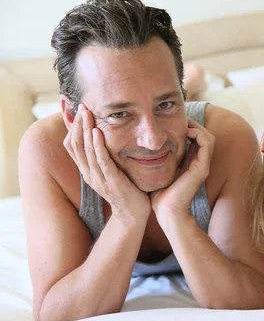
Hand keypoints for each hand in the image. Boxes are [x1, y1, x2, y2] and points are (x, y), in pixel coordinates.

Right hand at [63, 104, 150, 221]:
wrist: (134, 214)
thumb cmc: (128, 190)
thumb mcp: (112, 171)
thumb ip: (107, 157)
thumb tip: (106, 138)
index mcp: (88, 171)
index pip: (73, 146)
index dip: (74, 128)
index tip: (80, 112)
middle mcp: (89, 174)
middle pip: (76, 145)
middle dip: (78, 124)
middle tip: (82, 106)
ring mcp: (98, 178)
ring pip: (86, 150)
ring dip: (86, 130)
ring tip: (87, 113)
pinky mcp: (111, 181)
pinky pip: (102, 161)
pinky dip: (98, 146)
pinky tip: (98, 132)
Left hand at [150, 118, 214, 221]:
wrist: (165, 210)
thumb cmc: (158, 192)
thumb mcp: (157, 169)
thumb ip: (157, 157)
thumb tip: (145, 143)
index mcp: (191, 162)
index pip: (196, 139)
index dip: (188, 127)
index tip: (171, 121)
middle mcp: (199, 163)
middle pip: (205, 135)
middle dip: (193, 124)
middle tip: (179, 118)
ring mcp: (203, 165)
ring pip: (208, 137)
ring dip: (197, 127)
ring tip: (183, 123)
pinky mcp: (202, 168)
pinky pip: (207, 144)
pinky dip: (198, 134)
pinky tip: (185, 132)